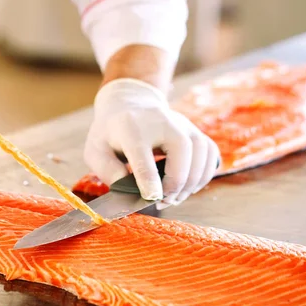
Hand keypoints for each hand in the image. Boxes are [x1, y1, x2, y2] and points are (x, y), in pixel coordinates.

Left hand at [84, 78, 219, 204]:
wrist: (128, 103)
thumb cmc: (110, 133)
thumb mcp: (95, 150)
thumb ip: (107, 171)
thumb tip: (129, 190)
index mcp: (130, 126)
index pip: (142, 151)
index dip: (149, 177)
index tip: (153, 198)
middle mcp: (160, 121)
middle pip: (181, 147)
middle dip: (177, 181)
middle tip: (163, 201)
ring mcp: (181, 123)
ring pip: (201, 150)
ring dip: (193, 181)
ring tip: (175, 197)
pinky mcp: (194, 130)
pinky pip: (210, 151)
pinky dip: (205, 173)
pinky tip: (189, 186)